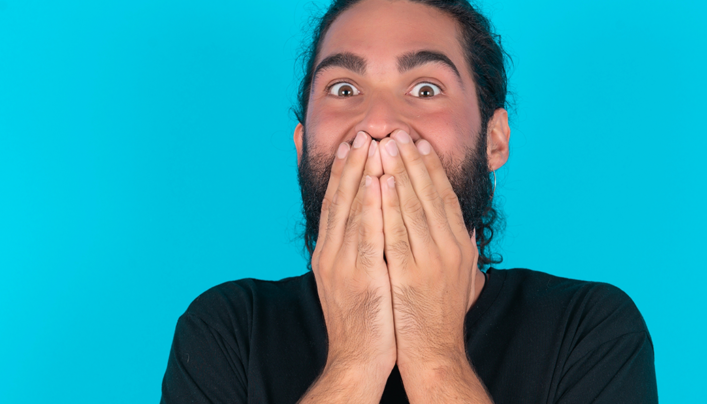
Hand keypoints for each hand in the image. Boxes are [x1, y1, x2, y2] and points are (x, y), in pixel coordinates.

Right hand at [301, 132, 393, 402]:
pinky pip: (365, 233)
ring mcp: (342, 263)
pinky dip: (369, 205)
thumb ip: (364, 251)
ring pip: (350, 209)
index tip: (354, 147)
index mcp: (330, 253)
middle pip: (340, 200)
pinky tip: (376, 181)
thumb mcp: (358, 280)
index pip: (336, 205)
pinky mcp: (360, 275)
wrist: (358, 359)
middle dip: (351, 165)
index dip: (345, 174)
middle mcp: (331, 253)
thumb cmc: (367, 321)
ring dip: (360, 174)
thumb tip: (375, 229)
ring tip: (369, 144)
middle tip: (362, 134)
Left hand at [378, 130, 480, 366]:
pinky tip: (381, 182)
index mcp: (462, 246)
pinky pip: (397, 231)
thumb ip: (467, 250)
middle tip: (399, 133)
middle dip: (413, 161)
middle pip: (430, 194)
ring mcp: (431, 260)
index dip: (432, 169)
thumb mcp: (465, 279)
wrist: (434, 351)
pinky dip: (390, 204)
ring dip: (399, 172)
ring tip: (386, 145)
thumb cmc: (443, 316)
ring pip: (414, 206)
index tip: (420, 145)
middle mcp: (451, 248)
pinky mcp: (410, 273)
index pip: (446, 198)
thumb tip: (469, 227)